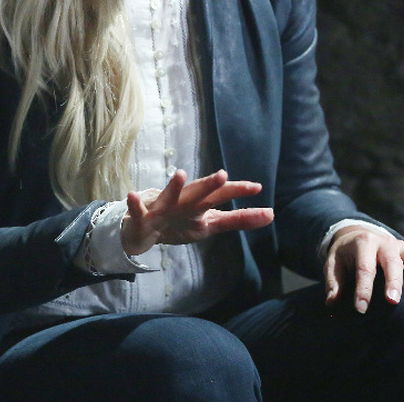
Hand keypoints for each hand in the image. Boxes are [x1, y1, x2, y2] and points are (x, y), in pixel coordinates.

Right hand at [120, 169, 273, 256]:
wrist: (144, 230)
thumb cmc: (181, 221)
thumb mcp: (212, 223)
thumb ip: (240, 219)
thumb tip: (272, 214)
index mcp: (200, 204)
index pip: (221, 196)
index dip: (237, 191)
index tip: (257, 187)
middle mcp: (184, 202)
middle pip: (198, 194)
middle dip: (209, 185)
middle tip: (223, 175)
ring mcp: (163, 208)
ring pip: (170, 197)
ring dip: (174, 186)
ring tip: (180, 174)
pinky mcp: (144, 217)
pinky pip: (138, 211)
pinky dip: (134, 204)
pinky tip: (131, 195)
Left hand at [324, 226, 403, 312]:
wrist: (357, 234)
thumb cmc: (344, 255)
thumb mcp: (333, 264)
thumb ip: (333, 283)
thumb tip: (332, 303)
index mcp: (363, 244)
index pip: (364, 268)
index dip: (362, 290)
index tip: (361, 310)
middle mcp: (385, 243)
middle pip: (390, 262)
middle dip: (392, 281)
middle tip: (392, 301)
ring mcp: (401, 247)